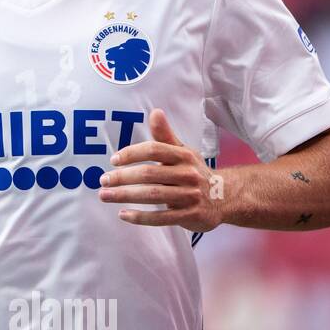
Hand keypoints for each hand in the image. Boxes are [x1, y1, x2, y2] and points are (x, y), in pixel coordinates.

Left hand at [98, 108, 222, 232]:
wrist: (227, 197)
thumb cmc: (194, 171)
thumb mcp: (183, 151)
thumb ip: (165, 135)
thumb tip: (155, 112)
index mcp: (184, 156)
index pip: (154, 149)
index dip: (131, 154)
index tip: (113, 161)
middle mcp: (188, 174)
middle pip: (149, 174)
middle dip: (122, 177)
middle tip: (102, 181)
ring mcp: (190, 196)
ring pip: (152, 195)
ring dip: (125, 196)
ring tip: (105, 195)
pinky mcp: (190, 215)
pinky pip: (161, 217)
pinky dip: (140, 217)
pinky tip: (123, 214)